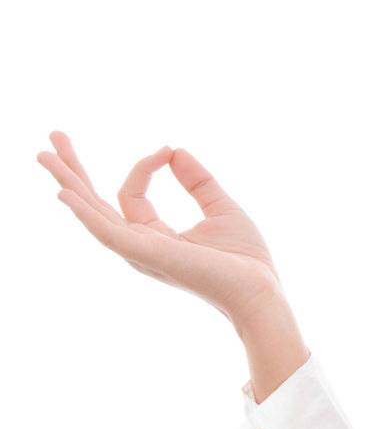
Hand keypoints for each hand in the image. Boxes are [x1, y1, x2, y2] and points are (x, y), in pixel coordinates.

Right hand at [38, 130, 284, 325]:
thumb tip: (176, 150)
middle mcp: (139, 245)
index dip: (145, 166)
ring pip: (93, 213)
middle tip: (53, 138)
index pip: (132, 195)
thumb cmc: (245, 259)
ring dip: (68, 183)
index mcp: (154, 236)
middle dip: (73, 171)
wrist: (260, 289)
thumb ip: (197, 181)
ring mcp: (139, 252)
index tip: (167, 149)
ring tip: (45, 156)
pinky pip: (108, 231)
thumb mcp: (220, 208)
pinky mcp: (146, 254)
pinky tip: (66, 193)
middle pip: (95, 204)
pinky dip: (85, 212)